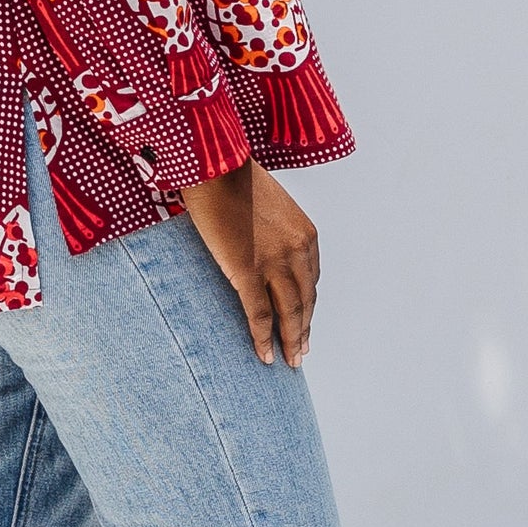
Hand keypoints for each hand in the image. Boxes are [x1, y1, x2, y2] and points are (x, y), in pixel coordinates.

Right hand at [178, 159, 319, 366]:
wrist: (216, 166)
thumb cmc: (235, 179)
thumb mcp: (270, 205)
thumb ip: (275, 232)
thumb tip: (263, 249)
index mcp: (305, 235)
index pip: (311, 280)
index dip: (308, 305)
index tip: (305, 321)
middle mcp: (297, 252)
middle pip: (305, 301)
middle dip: (304, 329)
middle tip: (301, 352)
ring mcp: (274, 263)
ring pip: (288, 313)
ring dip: (290, 341)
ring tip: (289, 360)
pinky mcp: (248, 271)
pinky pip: (258, 313)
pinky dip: (262, 338)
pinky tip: (265, 355)